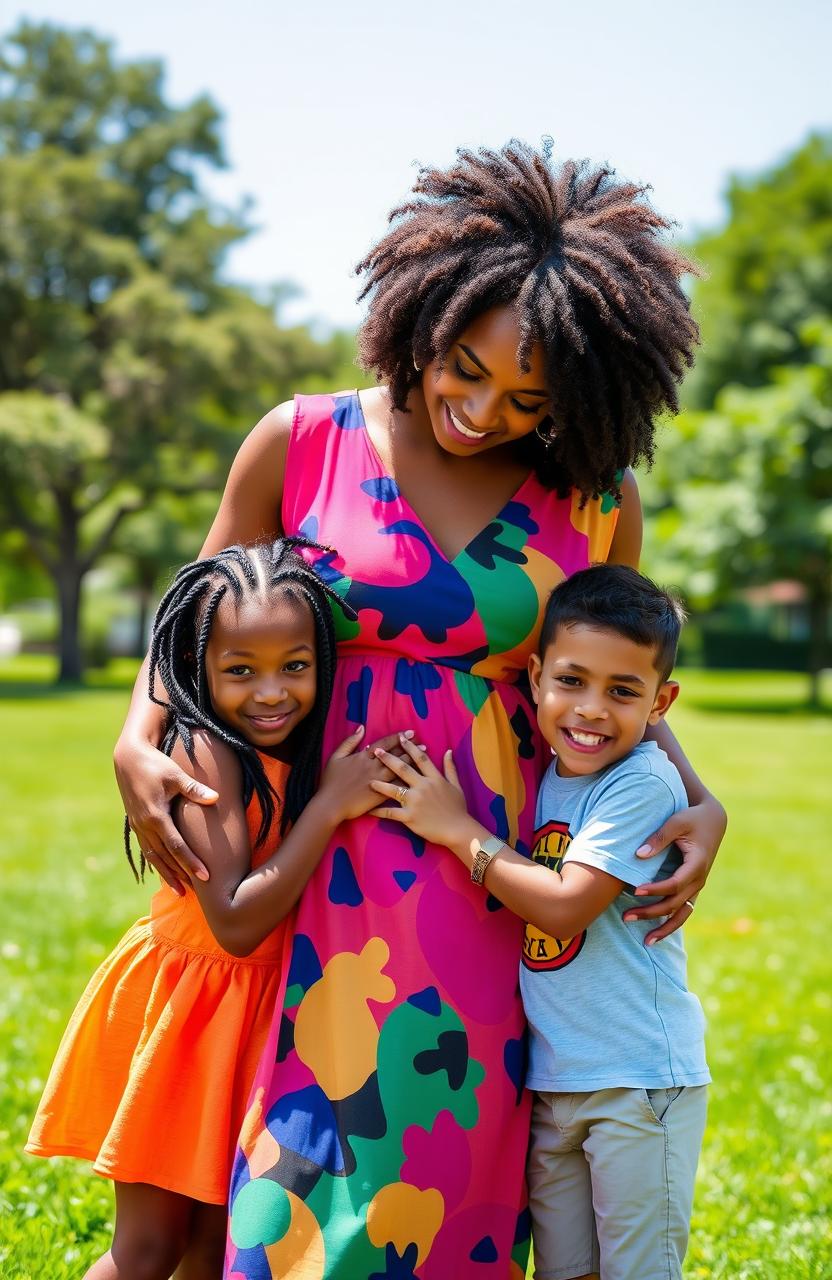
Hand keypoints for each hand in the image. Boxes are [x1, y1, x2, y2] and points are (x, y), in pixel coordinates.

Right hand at [114, 737, 214, 893]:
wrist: (128, 758)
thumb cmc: (155, 764)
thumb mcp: (175, 775)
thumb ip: (194, 789)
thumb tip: (215, 798)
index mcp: (155, 816)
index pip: (176, 846)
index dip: (191, 862)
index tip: (205, 876)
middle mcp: (145, 825)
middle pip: (165, 857)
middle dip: (180, 875)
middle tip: (196, 892)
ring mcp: (138, 826)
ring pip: (154, 857)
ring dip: (167, 874)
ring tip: (180, 891)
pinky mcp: (136, 823)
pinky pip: (147, 848)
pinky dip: (157, 862)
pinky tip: (165, 871)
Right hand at [319, 727, 417, 822]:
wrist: (330, 805)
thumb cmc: (330, 782)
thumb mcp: (335, 757)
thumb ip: (349, 742)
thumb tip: (361, 728)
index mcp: (363, 757)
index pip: (384, 744)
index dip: (397, 737)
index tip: (409, 733)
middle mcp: (373, 767)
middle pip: (395, 755)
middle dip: (409, 748)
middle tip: (422, 742)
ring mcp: (378, 781)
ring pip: (399, 769)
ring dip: (412, 761)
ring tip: (424, 756)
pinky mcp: (380, 795)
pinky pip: (396, 787)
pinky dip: (407, 781)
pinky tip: (418, 778)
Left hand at [371, 736, 468, 845]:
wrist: (458, 830)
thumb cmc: (458, 809)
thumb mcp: (457, 786)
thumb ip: (450, 768)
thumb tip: (448, 751)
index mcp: (434, 778)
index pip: (420, 759)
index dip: (410, 747)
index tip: (400, 738)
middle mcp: (423, 787)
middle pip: (403, 769)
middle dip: (388, 759)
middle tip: (377, 751)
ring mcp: (415, 802)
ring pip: (393, 790)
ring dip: (380, 784)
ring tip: (369, 780)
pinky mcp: (409, 817)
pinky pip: (390, 813)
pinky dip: (378, 811)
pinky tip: (369, 810)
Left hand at [623, 794, 726, 943]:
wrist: (713, 821)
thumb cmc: (692, 818)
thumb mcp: (676, 822)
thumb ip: (658, 838)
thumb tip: (638, 855)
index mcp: (697, 864)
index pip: (674, 884)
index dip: (655, 889)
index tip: (635, 890)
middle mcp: (699, 880)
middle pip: (674, 904)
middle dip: (651, 913)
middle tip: (626, 917)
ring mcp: (697, 887)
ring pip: (682, 914)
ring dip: (664, 928)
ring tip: (645, 942)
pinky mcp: (693, 888)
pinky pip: (683, 911)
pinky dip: (671, 924)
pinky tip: (655, 935)